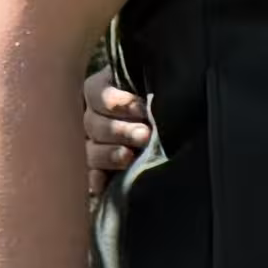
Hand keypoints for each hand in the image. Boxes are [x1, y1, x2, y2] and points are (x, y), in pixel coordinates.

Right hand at [78, 63, 154, 198]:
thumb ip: (146, 83)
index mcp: (102, 90)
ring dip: (109, 154)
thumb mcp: (152, 83)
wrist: (177, 126)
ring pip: (91, 150)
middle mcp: (92, 117)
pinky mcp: (101, 169)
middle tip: (144, 135)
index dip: (117, 102)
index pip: (97, 93)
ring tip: (128, 157)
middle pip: (94, 124)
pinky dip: (96, 178)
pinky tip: (101, 184)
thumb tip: (151, 89)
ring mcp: (93, 144)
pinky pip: (92, 174)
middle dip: (120, 130)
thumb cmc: (163, 97)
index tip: (141, 108)